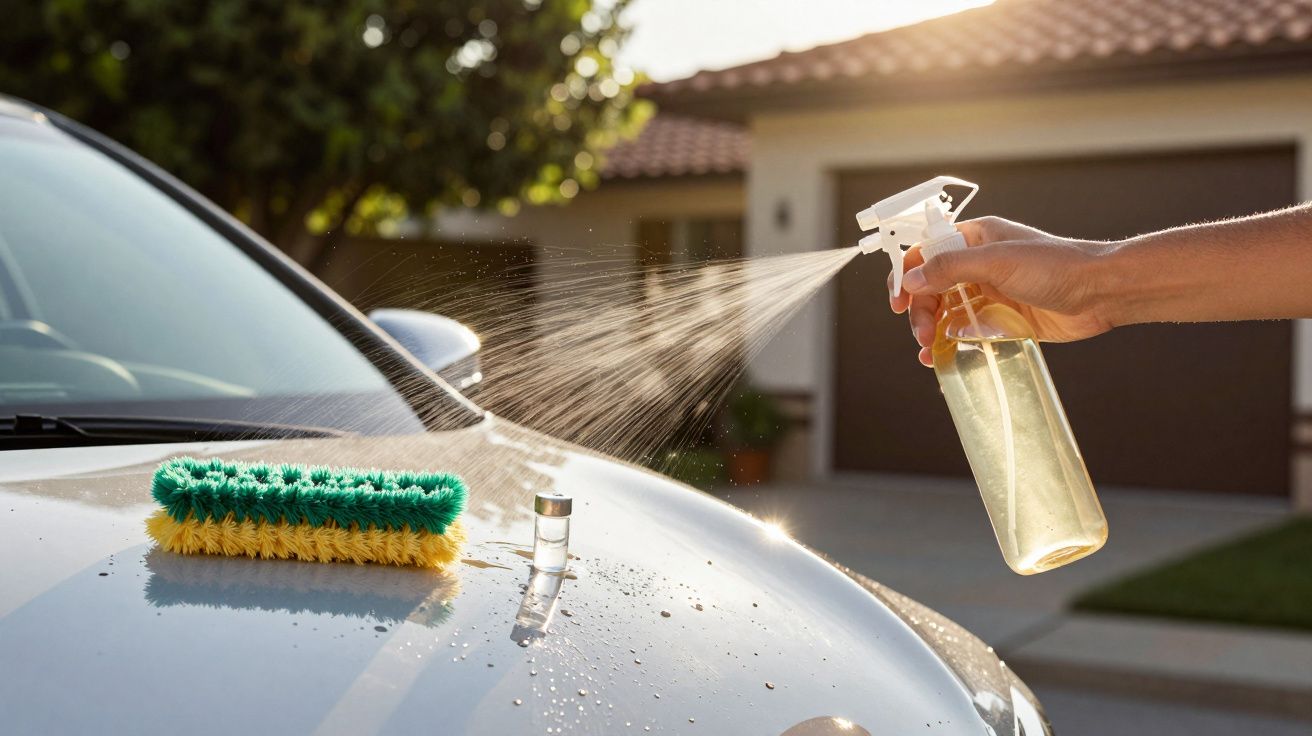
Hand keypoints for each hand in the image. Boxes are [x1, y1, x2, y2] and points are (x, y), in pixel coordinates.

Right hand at [888, 216, 1117, 366]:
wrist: (1100, 292)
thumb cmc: (1055, 265)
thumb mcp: (997, 261)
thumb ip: (950, 268)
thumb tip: (910, 280)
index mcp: (974, 239)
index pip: (925, 253)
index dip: (906, 276)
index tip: (897, 303)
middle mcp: (977, 264)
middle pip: (930, 288)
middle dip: (920, 311)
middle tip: (922, 335)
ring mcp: (988, 293)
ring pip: (944, 311)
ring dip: (931, 330)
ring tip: (928, 352)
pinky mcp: (1000, 319)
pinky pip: (965, 331)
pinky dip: (949, 343)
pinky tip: (941, 356)